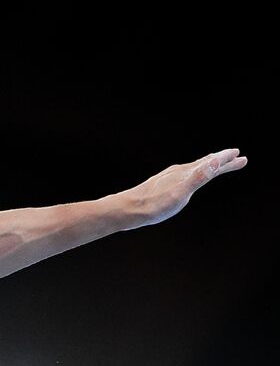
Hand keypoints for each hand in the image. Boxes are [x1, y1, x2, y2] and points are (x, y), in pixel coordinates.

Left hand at [127, 148, 246, 226]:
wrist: (125, 210)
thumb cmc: (153, 205)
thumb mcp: (181, 193)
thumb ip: (199, 177)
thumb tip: (215, 160)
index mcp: (185, 173)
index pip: (211, 163)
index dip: (226, 160)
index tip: (240, 155)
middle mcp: (177, 172)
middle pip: (204, 164)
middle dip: (221, 161)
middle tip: (237, 157)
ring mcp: (168, 178)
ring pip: (194, 169)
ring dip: (208, 166)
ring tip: (216, 165)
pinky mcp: (160, 185)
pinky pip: (183, 176)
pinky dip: (194, 174)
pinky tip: (188, 179)